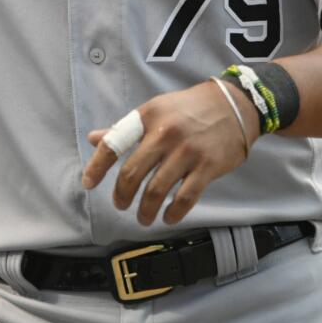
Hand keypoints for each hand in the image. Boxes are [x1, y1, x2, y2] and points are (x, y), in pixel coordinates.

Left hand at [81, 80, 256, 225]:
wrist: (233, 105)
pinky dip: (173, 213)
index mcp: (147, 117)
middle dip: (122, 195)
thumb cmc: (187, 109)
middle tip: (120, 205)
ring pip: (157, 190)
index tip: (88, 183)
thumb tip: (93, 139)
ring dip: (145, 210)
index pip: (114, 143)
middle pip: (132, 172)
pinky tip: (168, 218)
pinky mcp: (207, 166)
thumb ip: (124, 128)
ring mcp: (187, 150)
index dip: (97, 166)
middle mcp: (165, 133)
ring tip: (143, 218)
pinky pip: (185, 197)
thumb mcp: (154, 110)